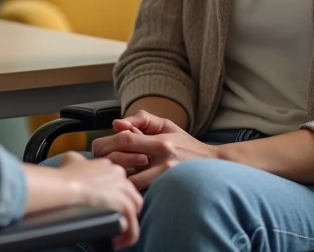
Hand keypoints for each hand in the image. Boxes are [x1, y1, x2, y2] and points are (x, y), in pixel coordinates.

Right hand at [58, 153, 142, 248]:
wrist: (66, 186)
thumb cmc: (66, 175)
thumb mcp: (70, 159)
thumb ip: (77, 160)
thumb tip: (74, 163)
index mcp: (111, 166)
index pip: (121, 183)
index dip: (115, 196)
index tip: (106, 207)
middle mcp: (121, 175)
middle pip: (131, 195)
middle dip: (124, 209)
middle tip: (112, 220)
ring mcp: (125, 190)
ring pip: (134, 210)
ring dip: (126, 223)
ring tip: (115, 235)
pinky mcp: (124, 204)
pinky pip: (132, 225)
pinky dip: (126, 235)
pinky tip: (115, 242)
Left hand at [91, 111, 216, 189]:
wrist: (212, 164)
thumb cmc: (186, 144)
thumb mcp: (167, 125)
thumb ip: (142, 121)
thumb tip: (117, 123)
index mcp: (160, 141)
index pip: (125, 139)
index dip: (108, 143)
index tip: (102, 147)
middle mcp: (162, 159)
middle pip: (122, 159)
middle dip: (107, 161)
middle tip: (101, 164)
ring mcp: (164, 177)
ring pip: (129, 181)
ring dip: (117, 179)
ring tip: (110, 177)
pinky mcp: (166, 189)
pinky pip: (141, 192)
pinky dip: (129, 190)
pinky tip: (124, 188)